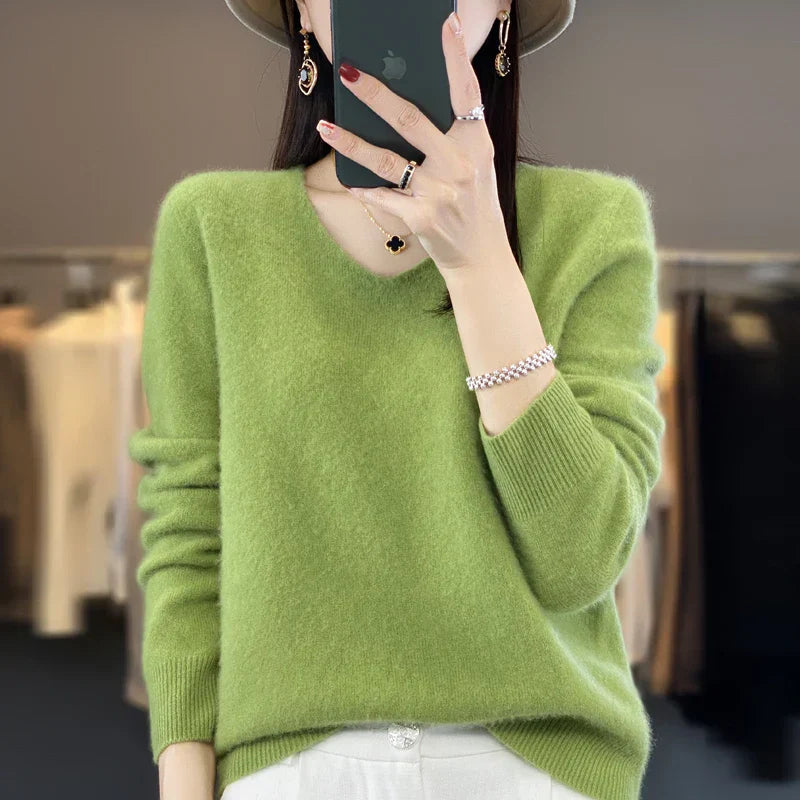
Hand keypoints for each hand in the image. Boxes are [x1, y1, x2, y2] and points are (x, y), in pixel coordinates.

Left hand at [315, 10, 513, 276]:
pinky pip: (381, 196)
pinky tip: (349, 182)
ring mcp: (438, 192)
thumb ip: (453, 134)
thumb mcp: (476, 164)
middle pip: (410, 119)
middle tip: (349, 71)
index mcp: (477, 143)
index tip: (445, 23)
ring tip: (325, 126)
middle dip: (375, 93)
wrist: (480, 256)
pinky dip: (364, 189)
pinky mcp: (419, 218)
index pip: (466, 92)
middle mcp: (459, 164)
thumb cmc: (474, 203)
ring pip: (385, 159)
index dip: (454, 56)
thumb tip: (408, 101)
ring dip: (350, 142)